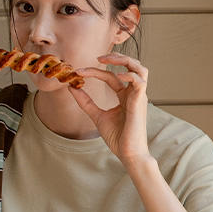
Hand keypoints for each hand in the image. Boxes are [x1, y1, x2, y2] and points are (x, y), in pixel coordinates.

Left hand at [74, 50, 151, 178]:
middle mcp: (133, 93)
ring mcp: (138, 96)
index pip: (110, 76)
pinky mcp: (140, 102)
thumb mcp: (97, 116)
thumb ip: (86, 102)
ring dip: (125, 60)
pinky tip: (118, 76)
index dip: (95, 71)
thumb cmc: (117, 138)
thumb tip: (71, 87)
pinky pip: (140, 81)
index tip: (78, 71)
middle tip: (98, 57)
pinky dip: (130, 75)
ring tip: (109, 60)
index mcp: (124, 96)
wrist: (128, 154)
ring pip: (140, 68)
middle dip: (115, 56)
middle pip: (130, 65)